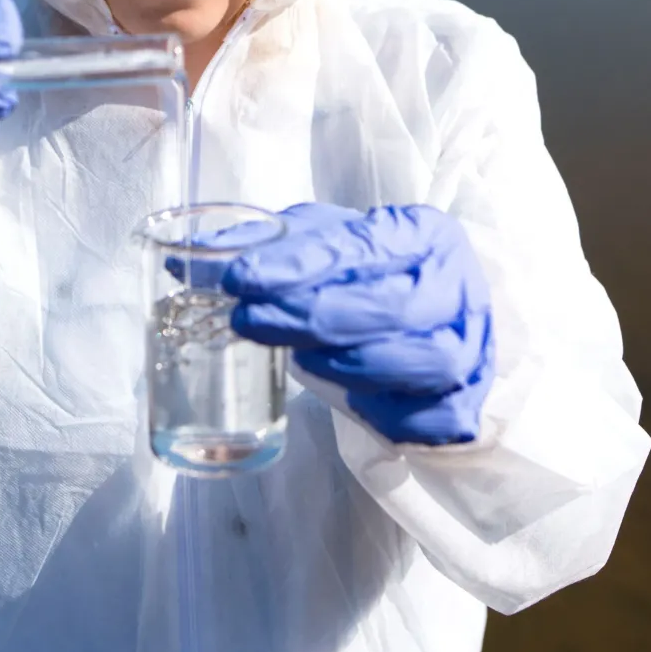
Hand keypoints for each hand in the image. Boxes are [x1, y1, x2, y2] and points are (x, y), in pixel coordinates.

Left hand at [221, 202, 493, 445]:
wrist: (439, 327)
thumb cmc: (371, 281)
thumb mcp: (323, 248)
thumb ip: (262, 248)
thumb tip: (181, 257)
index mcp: (423, 235)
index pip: (360, 245)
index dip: (296, 264)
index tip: (238, 277)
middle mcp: (457, 288)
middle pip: (391, 305)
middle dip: (312, 316)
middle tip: (247, 320)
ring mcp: (469, 348)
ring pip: (418, 361)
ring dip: (347, 364)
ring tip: (299, 360)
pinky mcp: (463, 403)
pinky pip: (425, 417)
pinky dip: (383, 411)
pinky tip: (350, 398)